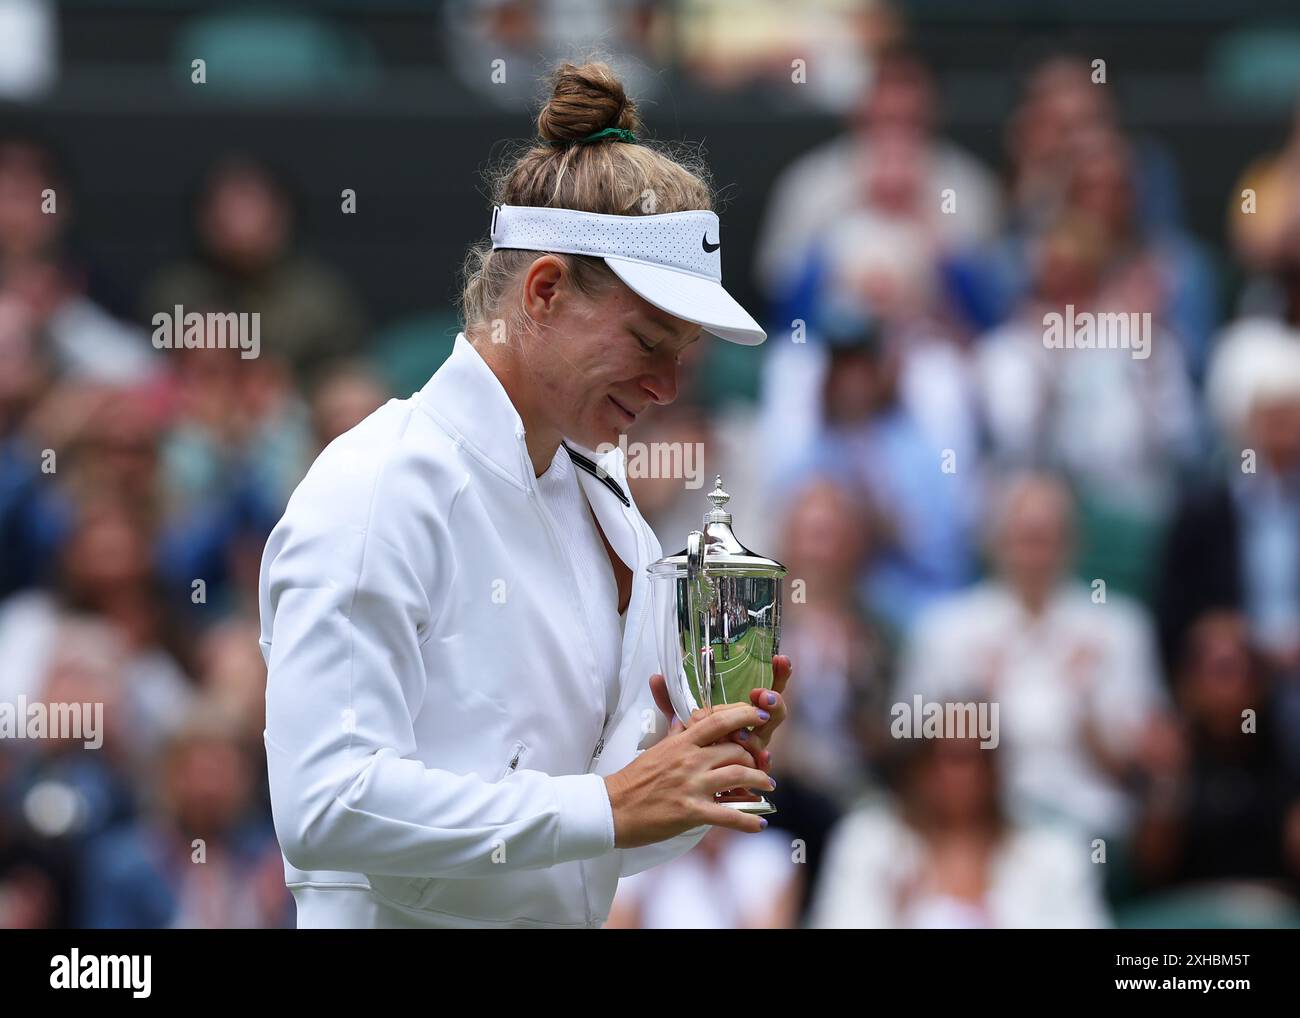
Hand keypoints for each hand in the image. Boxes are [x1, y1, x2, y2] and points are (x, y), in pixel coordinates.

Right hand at [603, 701, 774, 848]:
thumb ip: (675, 734)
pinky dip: (749, 821)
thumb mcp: (656, 749)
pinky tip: (760, 824)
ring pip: (739, 776)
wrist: (612, 808)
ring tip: (767, 786)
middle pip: (736, 749)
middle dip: (755, 756)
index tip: (761, 717)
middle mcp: (690, 760)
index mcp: (681, 742)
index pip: (719, 721)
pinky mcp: (691, 812)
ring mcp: (691, 785)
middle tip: (761, 763)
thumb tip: (684, 719)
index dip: (745, 716)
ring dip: (759, 781)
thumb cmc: (633, 780)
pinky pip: (729, 815)